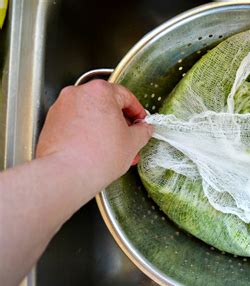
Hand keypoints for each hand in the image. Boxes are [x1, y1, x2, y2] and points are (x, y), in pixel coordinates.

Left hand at [36, 80, 152, 188]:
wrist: (66, 175)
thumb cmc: (98, 156)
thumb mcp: (133, 142)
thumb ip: (143, 131)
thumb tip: (143, 129)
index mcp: (100, 91)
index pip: (126, 96)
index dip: (138, 112)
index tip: (141, 123)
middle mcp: (78, 94)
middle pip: (106, 105)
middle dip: (120, 124)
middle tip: (129, 138)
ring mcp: (61, 108)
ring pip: (90, 115)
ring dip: (104, 130)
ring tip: (114, 150)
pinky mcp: (51, 124)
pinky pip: (76, 125)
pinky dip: (87, 135)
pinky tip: (96, 152)